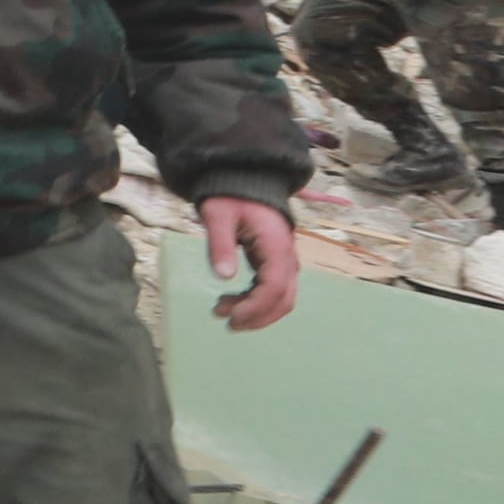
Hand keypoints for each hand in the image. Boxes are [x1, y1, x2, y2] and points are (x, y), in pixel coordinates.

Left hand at [204, 196, 304, 331]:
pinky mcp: (274, 261)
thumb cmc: (229, 195)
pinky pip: (272, 289)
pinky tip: (230, 301)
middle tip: (228, 323)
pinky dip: (254, 300)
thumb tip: (223, 276)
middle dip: (258, 316)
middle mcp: (286, 255)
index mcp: (276, 245)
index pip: (274, 287)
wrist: (243, 179)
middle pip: (284, 298)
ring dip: (256, 310)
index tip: (231, 317)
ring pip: (281, 297)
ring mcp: (283, 259)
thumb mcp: (218, 215)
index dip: (256, 307)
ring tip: (221, 310)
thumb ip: (220, 244)